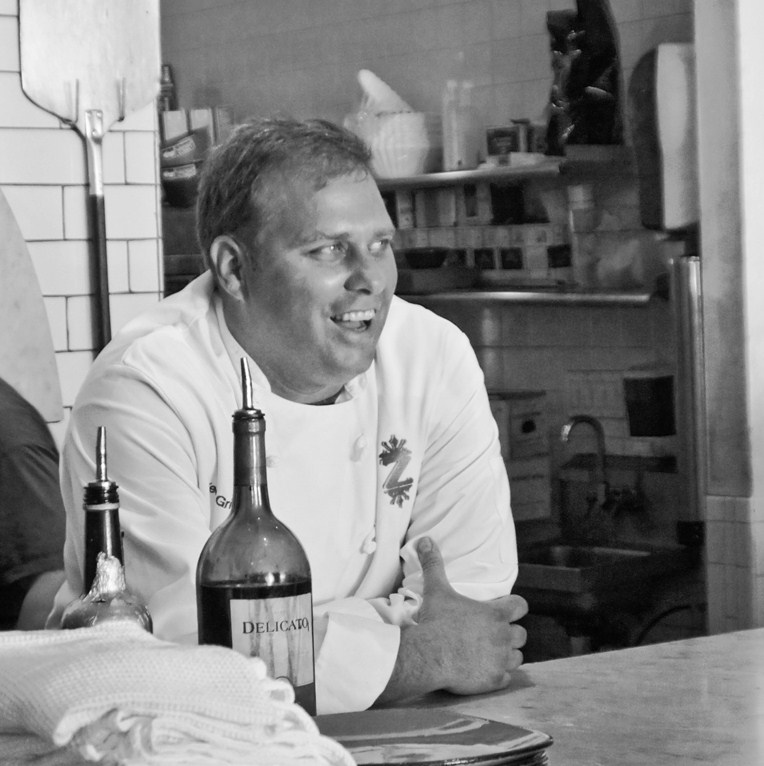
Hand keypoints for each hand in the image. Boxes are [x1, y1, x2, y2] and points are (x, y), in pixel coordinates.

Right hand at [376, 536, 526, 703]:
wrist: (428, 656)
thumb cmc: (436, 620)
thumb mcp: (436, 589)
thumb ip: (434, 564)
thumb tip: (425, 540)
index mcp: (496, 613)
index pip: (521, 606)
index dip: (514, 607)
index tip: (503, 609)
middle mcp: (504, 636)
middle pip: (522, 634)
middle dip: (510, 634)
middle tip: (492, 634)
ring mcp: (501, 660)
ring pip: (517, 658)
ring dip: (507, 655)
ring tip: (490, 654)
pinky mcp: (494, 681)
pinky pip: (506, 679)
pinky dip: (498, 676)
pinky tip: (484, 672)